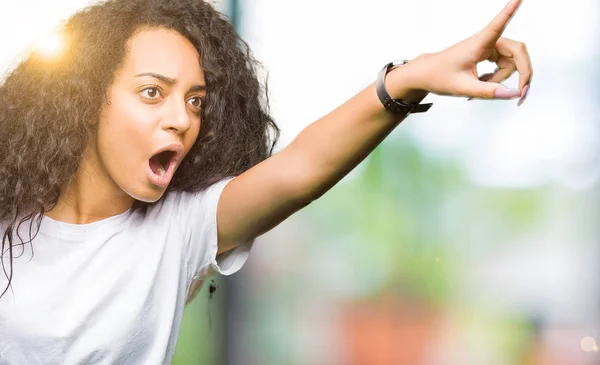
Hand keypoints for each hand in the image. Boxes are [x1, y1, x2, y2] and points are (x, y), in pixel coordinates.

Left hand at [390, 0, 531, 105]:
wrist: (426, 74)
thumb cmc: (439, 76)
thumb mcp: (463, 88)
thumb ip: (488, 91)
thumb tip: (513, 93)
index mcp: (478, 44)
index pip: (497, 25)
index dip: (510, 12)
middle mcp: (486, 42)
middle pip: (517, 53)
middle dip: (521, 74)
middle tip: (520, 96)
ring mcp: (488, 47)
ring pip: (510, 63)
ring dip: (502, 79)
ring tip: (481, 88)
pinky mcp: (488, 53)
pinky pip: (503, 66)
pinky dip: (497, 78)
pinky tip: (482, 83)